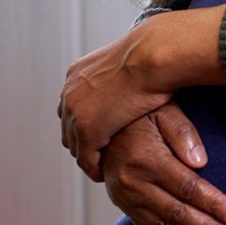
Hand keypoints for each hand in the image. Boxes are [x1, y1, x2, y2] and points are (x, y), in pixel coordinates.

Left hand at [59, 5, 225, 179]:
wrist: (155, 53)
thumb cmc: (156, 52)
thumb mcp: (132, 58)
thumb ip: (125, 69)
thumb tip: (140, 69)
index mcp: (79, 72)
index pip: (73, 103)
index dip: (86, 118)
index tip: (102, 127)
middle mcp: (71, 91)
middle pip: (69, 124)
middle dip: (82, 138)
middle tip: (99, 150)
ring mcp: (76, 111)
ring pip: (75, 143)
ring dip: (88, 154)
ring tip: (104, 163)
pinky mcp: (88, 130)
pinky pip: (86, 158)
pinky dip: (94, 167)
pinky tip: (105, 172)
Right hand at [104, 103, 225, 224]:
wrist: (103, 120)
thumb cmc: (142, 112)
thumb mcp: (163, 110)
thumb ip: (182, 133)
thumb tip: (201, 161)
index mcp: (147, 161)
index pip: (188, 188)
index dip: (214, 204)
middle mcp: (134, 184)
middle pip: (178, 213)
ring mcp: (127, 199)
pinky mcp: (124, 206)